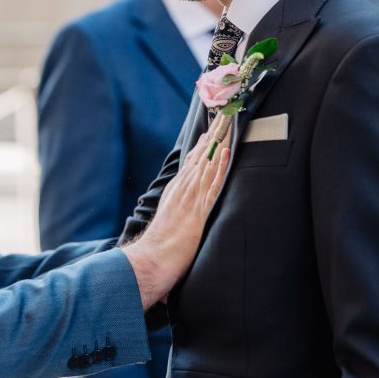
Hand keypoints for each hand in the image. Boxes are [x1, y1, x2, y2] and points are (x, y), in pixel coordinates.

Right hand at [123, 123, 230, 308]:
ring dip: (217, 145)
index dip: (201, 148)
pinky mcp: (198, 210)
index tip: (210, 133)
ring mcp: (190, 198)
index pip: (190, 165)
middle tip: (223, 117)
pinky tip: (225, 152)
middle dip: (212, 138)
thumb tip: (179, 216)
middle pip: (200, 158)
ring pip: (207, 165)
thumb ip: (174, 214)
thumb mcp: (167, 224)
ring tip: (227, 125)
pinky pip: (212, 183)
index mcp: (174, 193)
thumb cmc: (158, 248)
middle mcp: (181, 190)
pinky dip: (219, 166)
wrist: (151, 260)